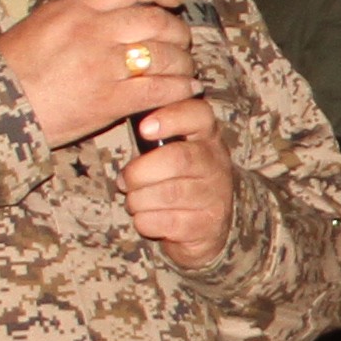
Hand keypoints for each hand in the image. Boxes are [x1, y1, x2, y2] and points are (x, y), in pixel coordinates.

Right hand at [0, 0, 200, 146]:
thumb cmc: (15, 65)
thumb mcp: (43, 21)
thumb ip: (80, 10)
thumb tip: (116, 4)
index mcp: (76, 7)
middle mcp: (92, 30)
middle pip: (155, 20)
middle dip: (177, 31)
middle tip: (180, 41)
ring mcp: (102, 65)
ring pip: (163, 54)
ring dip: (182, 62)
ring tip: (184, 69)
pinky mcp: (109, 100)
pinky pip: (157, 89)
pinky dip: (177, 89)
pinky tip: (183, 91)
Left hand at [115, 93, 233, 268]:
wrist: (206, 222)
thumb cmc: (177, 177)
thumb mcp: (172, 148)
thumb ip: (154, 134)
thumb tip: (127, 129)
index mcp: (206, 135)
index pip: (199, 115)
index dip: (170, 118)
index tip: (144, 129)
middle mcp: (216, 162)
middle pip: (178, 159)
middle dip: (140, 172)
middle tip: (124, 180)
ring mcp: (215, 195)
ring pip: (169, 194)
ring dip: (139, 199)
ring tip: (134, 200)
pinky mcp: (208, 224)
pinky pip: (168, 222)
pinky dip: (146, 221)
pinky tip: (146, 217)